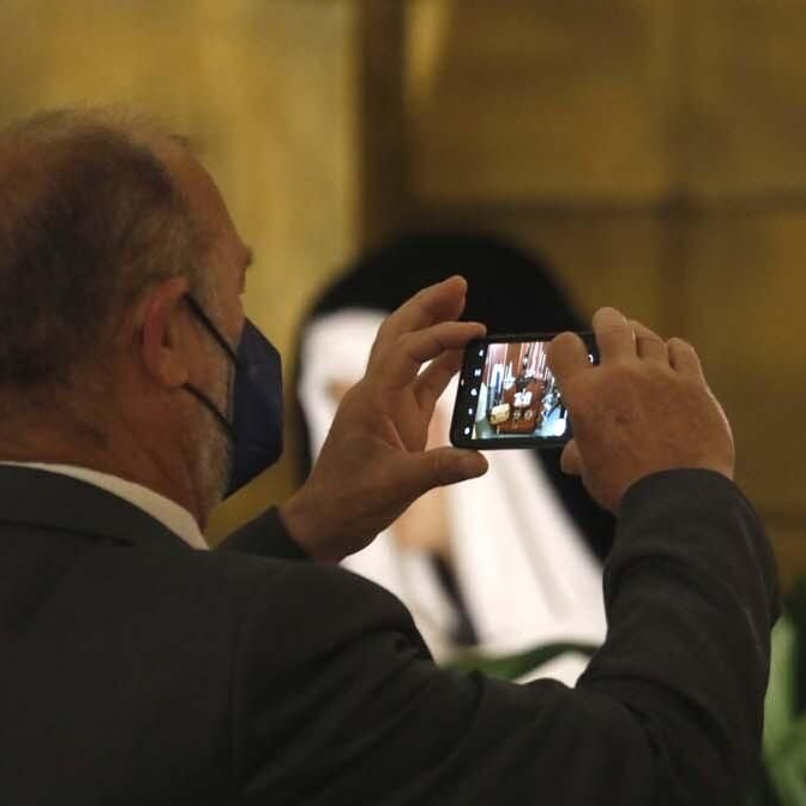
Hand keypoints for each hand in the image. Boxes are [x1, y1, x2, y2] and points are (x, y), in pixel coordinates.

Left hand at [280, 277, 489, 562]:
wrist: (325, 522)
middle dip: (428, 306)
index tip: (476, 329)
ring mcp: (388, 405)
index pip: (408, 351)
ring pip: (410, 352)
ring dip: (434, 326)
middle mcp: (377, 393)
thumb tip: (480, 461)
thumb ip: (439, 470)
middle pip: (400, 333)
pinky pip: (423, 382)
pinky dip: (443, 364)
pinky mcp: (399, 421)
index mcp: (371, 400)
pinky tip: (465, 354)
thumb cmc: (348, 502)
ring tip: (463, 302)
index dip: (442, 335)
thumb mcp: (396, 487)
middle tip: (460, 283)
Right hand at [547, 307, 733, 511]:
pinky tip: (672, 356)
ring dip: (639, 337)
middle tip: (606, 324)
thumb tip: (571, 458)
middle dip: (605, 321)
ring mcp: (659, 376)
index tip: (570, 351)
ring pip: (647, 336)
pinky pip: (682, 351)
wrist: (678, 498)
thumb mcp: (592, 472)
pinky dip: (674, 350)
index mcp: (586, 395)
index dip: (564, 346)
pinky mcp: (693, 383)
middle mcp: (620, 376)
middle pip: (610, 325)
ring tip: (638, 342)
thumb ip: (581, 454)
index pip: (564, 346)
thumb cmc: (627, 489)